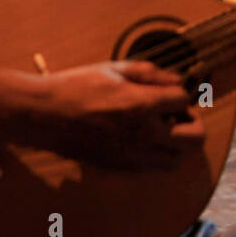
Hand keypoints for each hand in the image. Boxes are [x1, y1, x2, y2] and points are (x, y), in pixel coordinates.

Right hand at [24, 61, 204, 170]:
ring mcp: (130, 155)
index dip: (179, 93)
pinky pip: (151, 168)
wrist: (40, 114)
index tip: (167, 91)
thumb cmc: (77, 86)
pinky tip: (141, 140)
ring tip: (159, 129)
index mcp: (141, 104)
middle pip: (194, 139)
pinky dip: (156, 155)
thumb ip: (151, 73)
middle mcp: (142, 134)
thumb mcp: (115, 68)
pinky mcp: (117, 167)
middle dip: (192, 123)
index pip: (185, 100)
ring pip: (176, 160)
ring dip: (176, 144)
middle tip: (176, 114)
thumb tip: (178, 80)